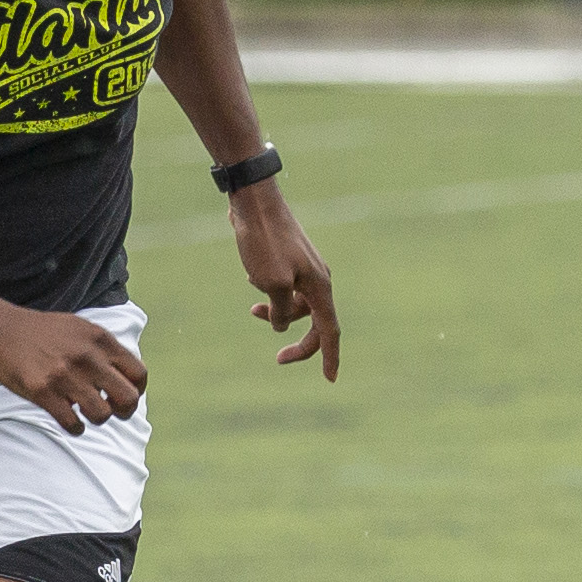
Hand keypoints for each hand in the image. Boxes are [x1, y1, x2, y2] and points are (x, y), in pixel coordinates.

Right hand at [0, 306, 146, 432]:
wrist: (0, 331)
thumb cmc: (43, 332)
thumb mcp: (81, 328)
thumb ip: (105, 349)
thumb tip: (128, 377)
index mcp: (100, 339)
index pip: (138, 374)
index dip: (137, 390)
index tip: (125, 396)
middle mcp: (87, 357)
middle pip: (128, 399)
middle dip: (124, 411)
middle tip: (112, 411)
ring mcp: (65, 376)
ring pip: (101, 415)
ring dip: (96, 419)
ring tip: (85, 413)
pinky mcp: (43, 392)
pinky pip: (72, 423)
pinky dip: (74, 427)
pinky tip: (69, 420)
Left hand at [230, 185, 340, 379]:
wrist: (255, 201)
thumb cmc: (264, 241)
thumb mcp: (272, 283)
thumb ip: (280, 311)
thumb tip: (282, 324)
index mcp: (319, 287)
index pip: (329, 331)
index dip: (330, 357)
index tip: (330, 380)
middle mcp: (317, 279)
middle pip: (314, 322)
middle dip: (298, 342)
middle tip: (278, 359)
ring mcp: (305, 268)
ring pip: (297, 304)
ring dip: (277, 313)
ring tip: (253, 310)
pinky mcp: (290, 259)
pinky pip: (287, 287)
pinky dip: (271, 293)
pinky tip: (251, 281)